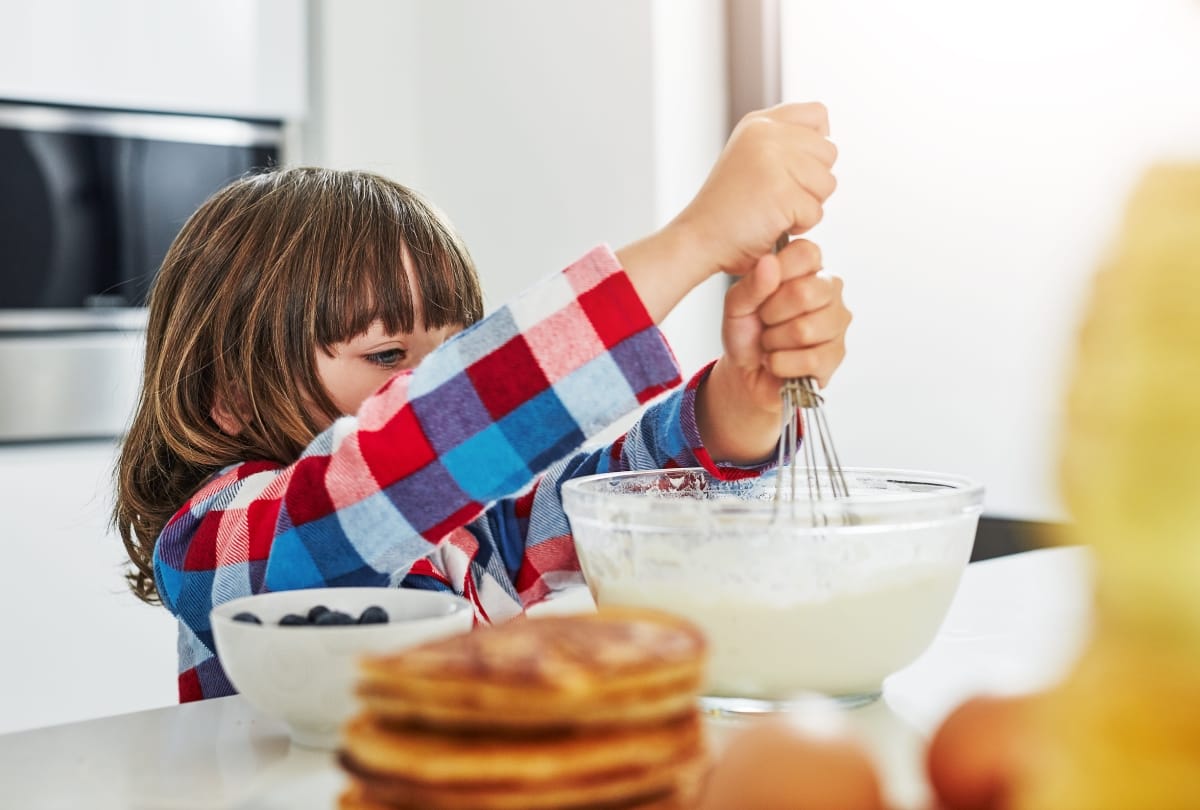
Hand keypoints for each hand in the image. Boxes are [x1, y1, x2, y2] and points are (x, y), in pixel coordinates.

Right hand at [675, 102, 837, 276]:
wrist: (698, 239)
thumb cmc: (728, 209)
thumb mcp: (750, 158)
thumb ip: (783, 142)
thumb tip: (825, 139)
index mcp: (759, 123)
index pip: (817, 114)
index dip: (816, 144)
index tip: (794, 167)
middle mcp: (766, 134)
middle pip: (828, 151)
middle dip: (812, 181)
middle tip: (778, 196)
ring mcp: (773, 161)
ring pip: (827, 183)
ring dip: (807, 204)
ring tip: (774, 210)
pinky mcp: (781, 192)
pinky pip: (816, 212)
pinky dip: (799, 226)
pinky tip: (771, 224)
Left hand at [696, 239, 850, 464]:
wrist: (747, 372)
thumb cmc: (747, 332)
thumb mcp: (736, 305)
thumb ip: (751, 284)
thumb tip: (769, 262)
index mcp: (808, 268)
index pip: (806, 253)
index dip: (776, 275)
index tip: (762, 292)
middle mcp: (829, 289)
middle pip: (804, 293)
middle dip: (771, 315)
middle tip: (765, 322)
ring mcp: (838, 321)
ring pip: (804, 330)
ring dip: (774, 343)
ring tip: (771, 343)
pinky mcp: (837, 354)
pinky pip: (809, 359)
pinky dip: (781, 364)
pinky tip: (778, 361)